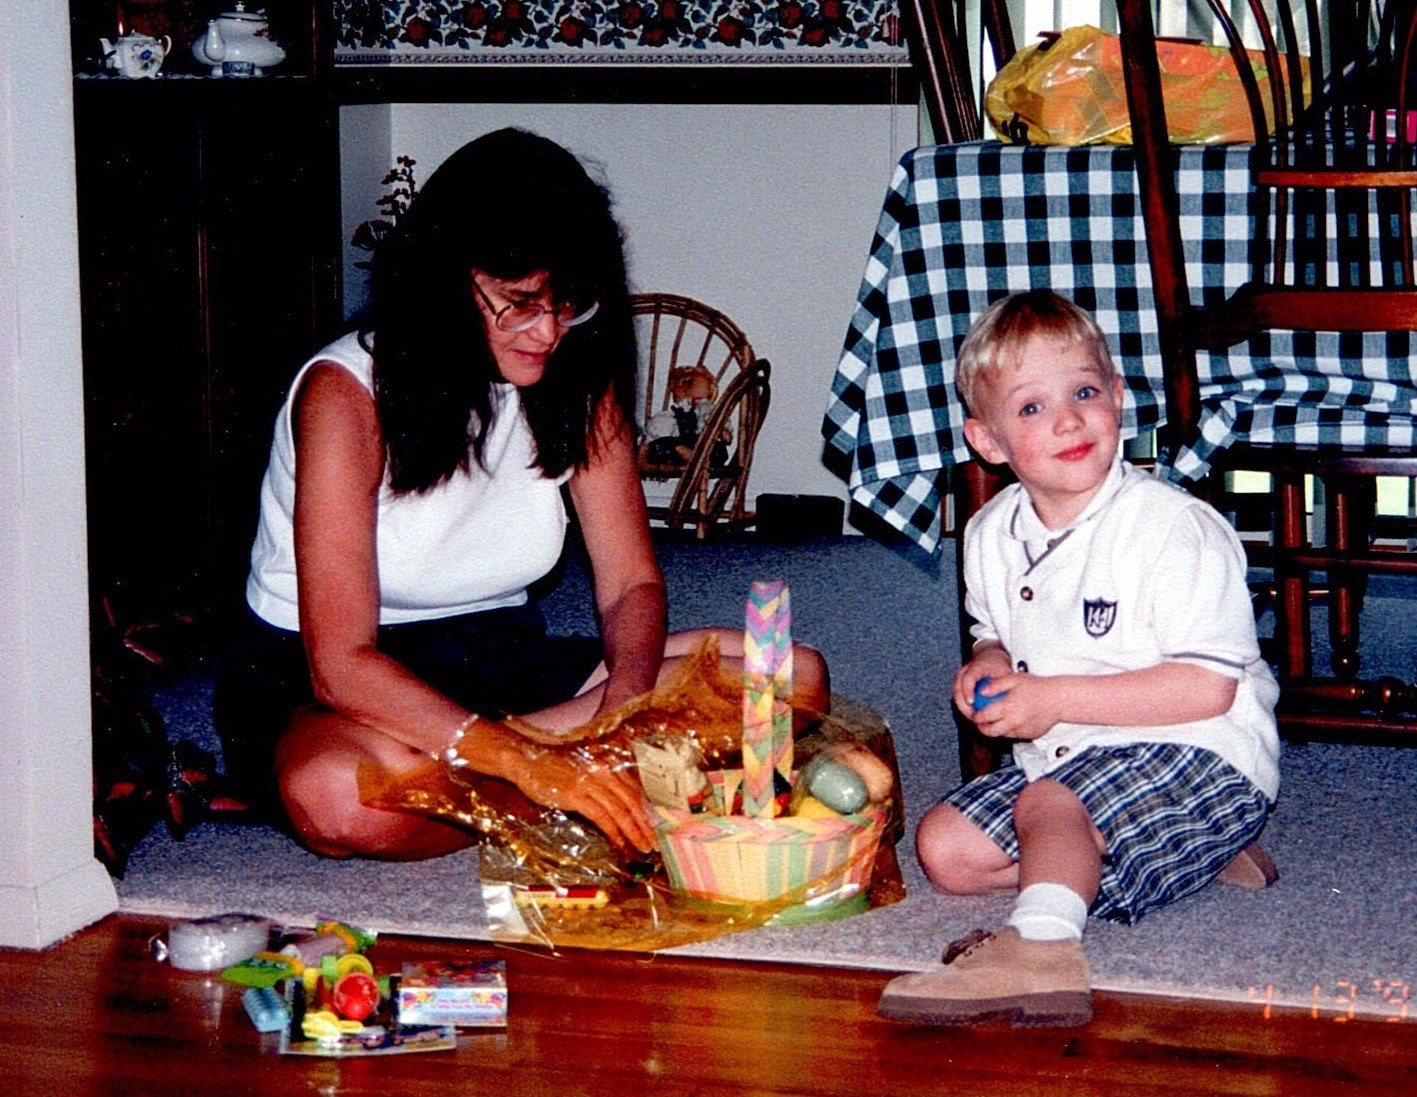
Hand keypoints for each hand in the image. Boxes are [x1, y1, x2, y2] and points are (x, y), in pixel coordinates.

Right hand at [509, 739, 656, 852]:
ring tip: (642, 846)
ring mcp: (590, 782)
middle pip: (633, 801)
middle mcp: (603, 771)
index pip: (636, 790)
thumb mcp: (586, 771)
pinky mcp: (576, 795)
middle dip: (647, 825)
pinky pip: (601, 816)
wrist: (527, 761)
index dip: (649, 810)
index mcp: (608, 764)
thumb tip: (625, 807)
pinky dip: (613, 831)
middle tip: (655, 842)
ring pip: (620, 810)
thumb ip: (604, 784)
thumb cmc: (555, 768)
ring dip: (634, 831)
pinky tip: (619, 842)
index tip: (658, 827)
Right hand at [953, 646, 1013, 718]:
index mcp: (976, 666)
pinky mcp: (958, 681)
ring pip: (956, 692)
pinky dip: (963, 704)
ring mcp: (960, 675)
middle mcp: (965, 669)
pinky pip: (958, 694)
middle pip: (958, 687)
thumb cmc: (1000, 668)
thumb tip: (1003, 700)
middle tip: (971, 715)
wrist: (991, 657)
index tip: (971, 702)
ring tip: (971, 717)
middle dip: (962, 703)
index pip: (968, 678)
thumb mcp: (1004, 674)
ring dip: (961, 706)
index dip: (967, 690)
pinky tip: (971, 715)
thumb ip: (1002, 686)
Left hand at [963, 672, 1059, 740]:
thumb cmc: (1036, 686)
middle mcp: (1013, 722)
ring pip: (1001, 735)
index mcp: (1008, 708)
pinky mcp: (1029, 735)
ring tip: (992, 722)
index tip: (973, 713)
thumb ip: (996, 685)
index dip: (975, 717)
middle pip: (990, 731)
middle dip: (981, 728)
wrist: (1058, 700)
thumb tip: (980, 692)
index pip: (984, 717)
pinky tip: (1008, 722)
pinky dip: (1008, 730)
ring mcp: (1021, 731)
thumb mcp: (1014, 679)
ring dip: (994, 730)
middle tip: (979, 722)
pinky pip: (1014, 735)